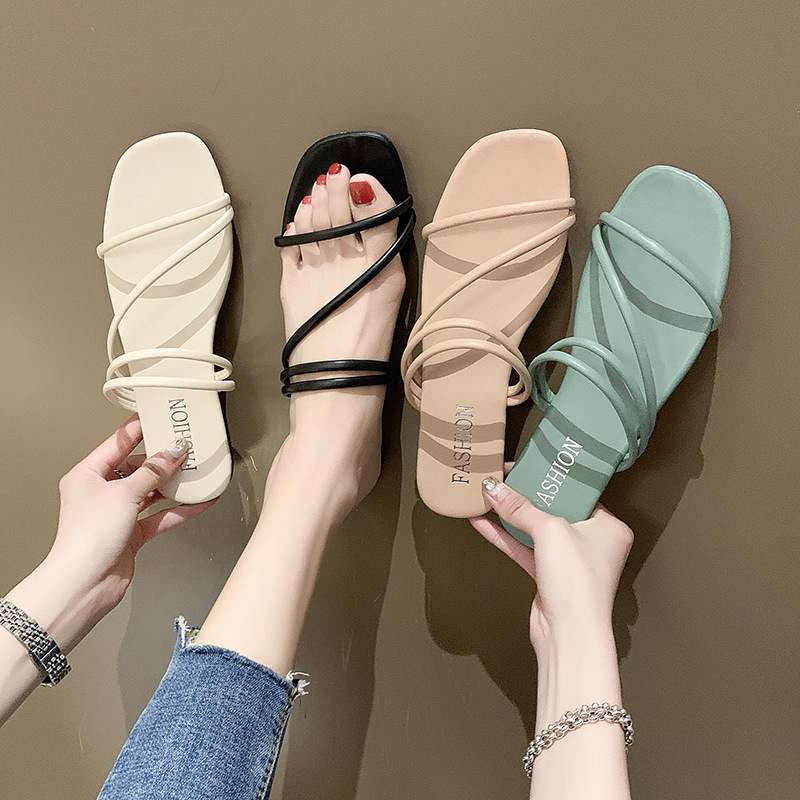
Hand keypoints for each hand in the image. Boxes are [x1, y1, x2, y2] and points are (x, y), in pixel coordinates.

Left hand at [47, 414, 215, 613]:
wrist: (86, 582)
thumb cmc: (87, 537)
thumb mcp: (124, 492)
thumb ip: (153, 471)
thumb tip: (172, 451)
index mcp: (87, 475)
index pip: (117, 444)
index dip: (139, 430)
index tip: (158, 418)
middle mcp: (100, 493)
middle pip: (137, 468)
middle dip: (162, 461)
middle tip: (185, 448)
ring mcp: (117, 514)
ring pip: (151, 492)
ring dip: (173, 485)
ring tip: (195, 472)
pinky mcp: (131, 534)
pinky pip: (160, 516)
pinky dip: (179, 510)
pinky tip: (198, 503)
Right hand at [470, 468, 632, 650]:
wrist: (569, 632)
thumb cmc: (579, 585)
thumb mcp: (550, 530)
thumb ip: (521, 508)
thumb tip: (497, 490)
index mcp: (608, 526)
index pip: (577, 491)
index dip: (551, 477)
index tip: (529, 464)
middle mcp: (591, 541)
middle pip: (553, 508)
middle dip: (527, 495)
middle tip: (506, 476)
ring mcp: (569, 559)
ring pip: (535, 528)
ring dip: (511, 514)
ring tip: (489, 495)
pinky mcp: (548, 574)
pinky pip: (523, 547)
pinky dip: (504, 535)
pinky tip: (484, 521)